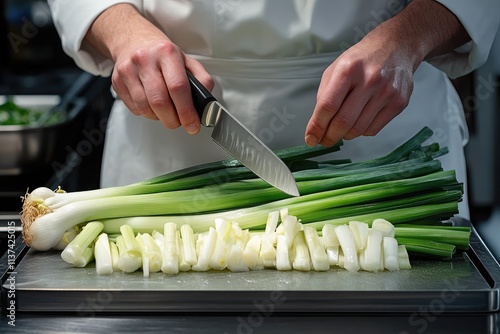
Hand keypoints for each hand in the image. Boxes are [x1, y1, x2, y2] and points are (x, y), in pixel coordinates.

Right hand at [112, 38, 212, 133]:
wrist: (134, 40)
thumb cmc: (163, 54)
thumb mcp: (187, 60)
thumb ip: (202, 80)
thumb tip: (206, 103)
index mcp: (167, 53)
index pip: (178, 87)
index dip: (186, 111)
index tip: (192, 125)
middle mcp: (145, 59)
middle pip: (159, 102)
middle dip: (173, 120)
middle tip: (179, 122)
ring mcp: (128, 70)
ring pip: (145, 108)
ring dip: (159, 118)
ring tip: (166, 112)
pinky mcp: (117, 81)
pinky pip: (134, 109)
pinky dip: (146, 113)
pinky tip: (152, 105)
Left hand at [305, 31, 414, 146]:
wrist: (396, 47)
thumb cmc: (361, 60)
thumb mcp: (335, 69)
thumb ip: (324, 95)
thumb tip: (318, 125)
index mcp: (348, 70)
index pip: (328, 106)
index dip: (317, 126)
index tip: (311, 139)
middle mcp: (369, 80)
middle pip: (343, 121)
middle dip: (329, 137)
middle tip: (324, 141)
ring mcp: (386, 92)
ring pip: (358, 129)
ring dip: (345, 135)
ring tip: (340, 130)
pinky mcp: (399, 102)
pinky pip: (373, 129)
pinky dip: (361, 132)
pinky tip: (358, 122)